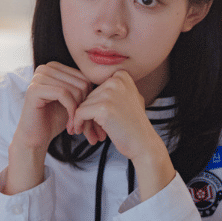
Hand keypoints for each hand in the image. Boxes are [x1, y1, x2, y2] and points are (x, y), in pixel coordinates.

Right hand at [14, 62, 92, 151]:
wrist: (36, 138)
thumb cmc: (55, 119)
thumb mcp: (74, 100)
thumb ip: (85, 88)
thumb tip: (111, 78)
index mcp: (55, 67)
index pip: (85, 77)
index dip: (90, 99)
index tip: (88, 117)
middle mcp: (46, 68)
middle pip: (81, 82)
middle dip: (85, 106)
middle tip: (83, 125)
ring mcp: (38, 77)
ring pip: (74, 89)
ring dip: (78, 112)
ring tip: (76, 127)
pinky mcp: (34, 89)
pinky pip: (63, 94)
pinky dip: (71, 111)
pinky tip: (70, 126)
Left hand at [72, 71, 174, 199]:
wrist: (143, 143)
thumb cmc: (134, 125)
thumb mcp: (129, 98)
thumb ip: (114, 89)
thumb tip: (90, 86)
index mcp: (122, 76)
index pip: (96, 88)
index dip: (95, 104)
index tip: (98, 117)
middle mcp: (116, 81)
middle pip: (89, 96)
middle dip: (90, 115)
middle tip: (97, 130)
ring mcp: (109, 94)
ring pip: (83, 105)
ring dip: (86, 121)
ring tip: (95, 134)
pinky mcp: (103, 108)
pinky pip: (79, 113)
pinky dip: (78, 123)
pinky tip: (83, 132)